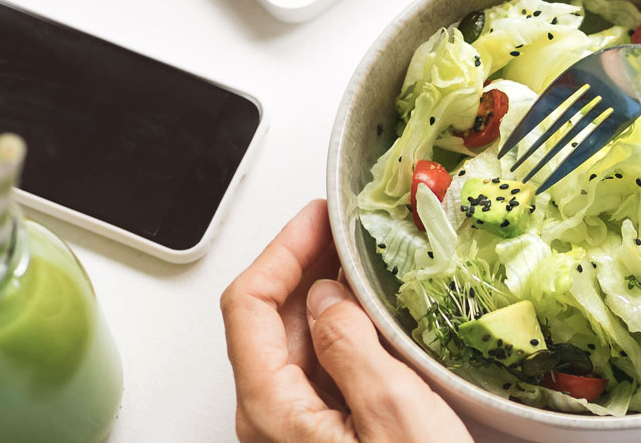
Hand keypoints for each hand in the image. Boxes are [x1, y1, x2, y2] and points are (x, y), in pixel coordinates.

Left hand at [220, 200, 471, 441]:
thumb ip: (349, 347)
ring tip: (363, 258)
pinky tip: (375, 311)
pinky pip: (326, 365)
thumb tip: (328, 295)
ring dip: (327, 293)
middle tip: (344, 226)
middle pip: (269, 319)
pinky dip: (345, 326)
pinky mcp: (331, 430)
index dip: (282, 251)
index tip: (319, 219)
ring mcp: (300, 424)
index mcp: (272, 409)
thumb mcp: (391, 412)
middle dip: (305, 263)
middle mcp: (275, 416)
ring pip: (299, 341)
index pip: (249, 306)